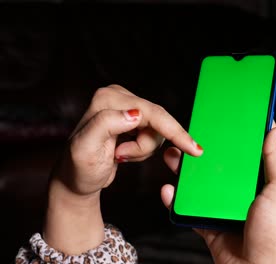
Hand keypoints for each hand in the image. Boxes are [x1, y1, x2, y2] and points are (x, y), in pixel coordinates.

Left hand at [44, 85, 202, 253]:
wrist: (77, 179)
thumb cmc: (79, 168)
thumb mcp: (85, 149)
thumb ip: (106, 125)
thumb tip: (135, 113)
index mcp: (107, 99)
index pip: (151, 113)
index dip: (174, 131)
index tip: (194, 149)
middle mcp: (117, 96)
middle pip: (157, 120)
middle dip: (146, 146)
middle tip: (121, 157)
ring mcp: (126, 105)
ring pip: (158, 129)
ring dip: (143, 149)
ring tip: (120, 155)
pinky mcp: (133, 116)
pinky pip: (155, 132)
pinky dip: (144, 148)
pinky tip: (123, 152)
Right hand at [161, 125, 275, 263]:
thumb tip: (275, 129)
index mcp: (265, 184)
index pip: (250, 154)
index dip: (238, 137)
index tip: (226, 118)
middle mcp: (245, 195)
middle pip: (222, 168)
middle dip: (206, 152)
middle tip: (191, 136)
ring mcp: (226, 210)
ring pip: (203, 186)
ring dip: (187, 173)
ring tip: (173, 157)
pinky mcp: (210, 225)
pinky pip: (190, 210)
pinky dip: (177, 201)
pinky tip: (169, 189)